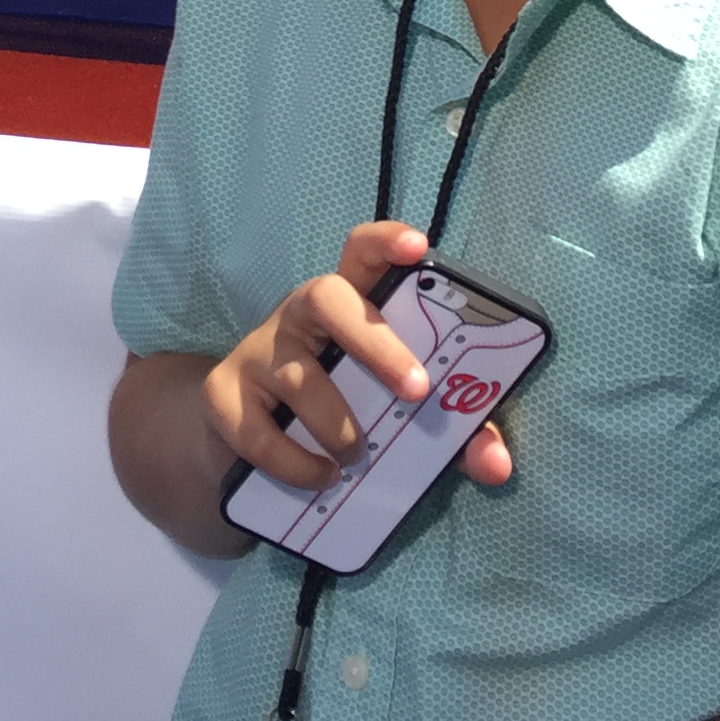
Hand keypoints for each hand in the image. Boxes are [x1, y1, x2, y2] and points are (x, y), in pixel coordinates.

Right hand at [203, 222, 513, 496]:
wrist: (243, 452)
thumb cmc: (340, 413)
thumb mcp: (395, 418)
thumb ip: (451, 435)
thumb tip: (498, 465)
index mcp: (346, 306)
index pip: (360, 252)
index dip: (386, 242)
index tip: (419, 246)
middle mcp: (297, 315)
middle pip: (326, 295)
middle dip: (376, 342)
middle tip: (418, 391)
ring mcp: (256, 351)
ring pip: (299, 375)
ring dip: (339, 424)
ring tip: (358, 458)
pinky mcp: (221, 395)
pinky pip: (256, 428)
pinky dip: (293, 462)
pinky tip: (320, 478)